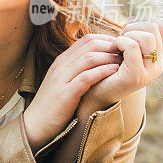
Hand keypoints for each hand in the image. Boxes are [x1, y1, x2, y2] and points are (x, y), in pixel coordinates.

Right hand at [24, 33, 122, 151]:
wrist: (36, 123)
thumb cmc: (54, 104)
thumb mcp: (65, 81)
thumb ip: (78, 70)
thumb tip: (100, 64)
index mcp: (62, 61)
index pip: (87, 40)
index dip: (107, 40)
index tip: (121, 49)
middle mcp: (61, 65)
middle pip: (90, 45)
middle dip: (112, 46)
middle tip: (127, 53)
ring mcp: (62, 78)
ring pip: (89, 58)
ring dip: (110, 58)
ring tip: (124, 62)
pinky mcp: (66, 93)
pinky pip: (87, 77)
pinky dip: (103, 72)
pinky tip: (115, 73)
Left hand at [79, 21, 162, 111]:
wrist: (95, 91)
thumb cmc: (108, 66)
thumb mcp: (124, 49)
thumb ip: (134, 37)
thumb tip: (133, 20)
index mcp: (159, 57)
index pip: (160, 27)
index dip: (140, 24)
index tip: (125, 33)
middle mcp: (159, 65)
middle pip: (154, 28)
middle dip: (133, 28)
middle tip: (119, 40)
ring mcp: (150, 72)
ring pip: (146, 37)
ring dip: (126, 36)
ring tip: (116, 46)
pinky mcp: (136, 75)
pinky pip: (132, 46)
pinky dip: (120, 42)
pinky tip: (112, 50)